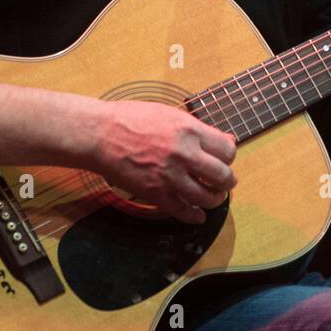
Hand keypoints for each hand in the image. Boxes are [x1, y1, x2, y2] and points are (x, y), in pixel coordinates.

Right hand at [92, 101, 237, 223]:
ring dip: (215, 200)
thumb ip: (199, 129)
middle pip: (222, 176)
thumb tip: (226, 140)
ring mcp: (170, 176)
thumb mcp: (171, 114)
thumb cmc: (133, 119)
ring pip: (207, 197)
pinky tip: (197, 215)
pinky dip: (195, 216)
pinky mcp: (155, 194)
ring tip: (213, 197)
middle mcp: (184, 154)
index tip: (224, 159)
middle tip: (225, 182)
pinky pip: (183, 212)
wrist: (101, 134)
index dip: (229, 157)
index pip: (227, 150)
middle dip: (227, 181)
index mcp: (190, 130)